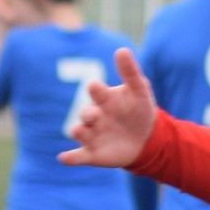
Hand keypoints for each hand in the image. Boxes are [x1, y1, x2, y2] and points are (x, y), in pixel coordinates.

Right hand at [60, 48, 156, 168]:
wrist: (146, 139)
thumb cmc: (138, 110)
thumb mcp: (140, 91)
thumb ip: (131, 72)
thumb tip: (122, 50)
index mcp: (104, 99)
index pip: (97, 91)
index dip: (96, 89)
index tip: (95, 86)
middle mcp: (94, 116)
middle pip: (85, 113)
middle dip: (88, 114)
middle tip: (93, 115)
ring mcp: (92, 135)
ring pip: (80, 133)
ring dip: (78, 132)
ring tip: (78, 131)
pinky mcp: (92, 154)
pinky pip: (78, 156)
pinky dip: (70, 158)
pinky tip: (63, 158)